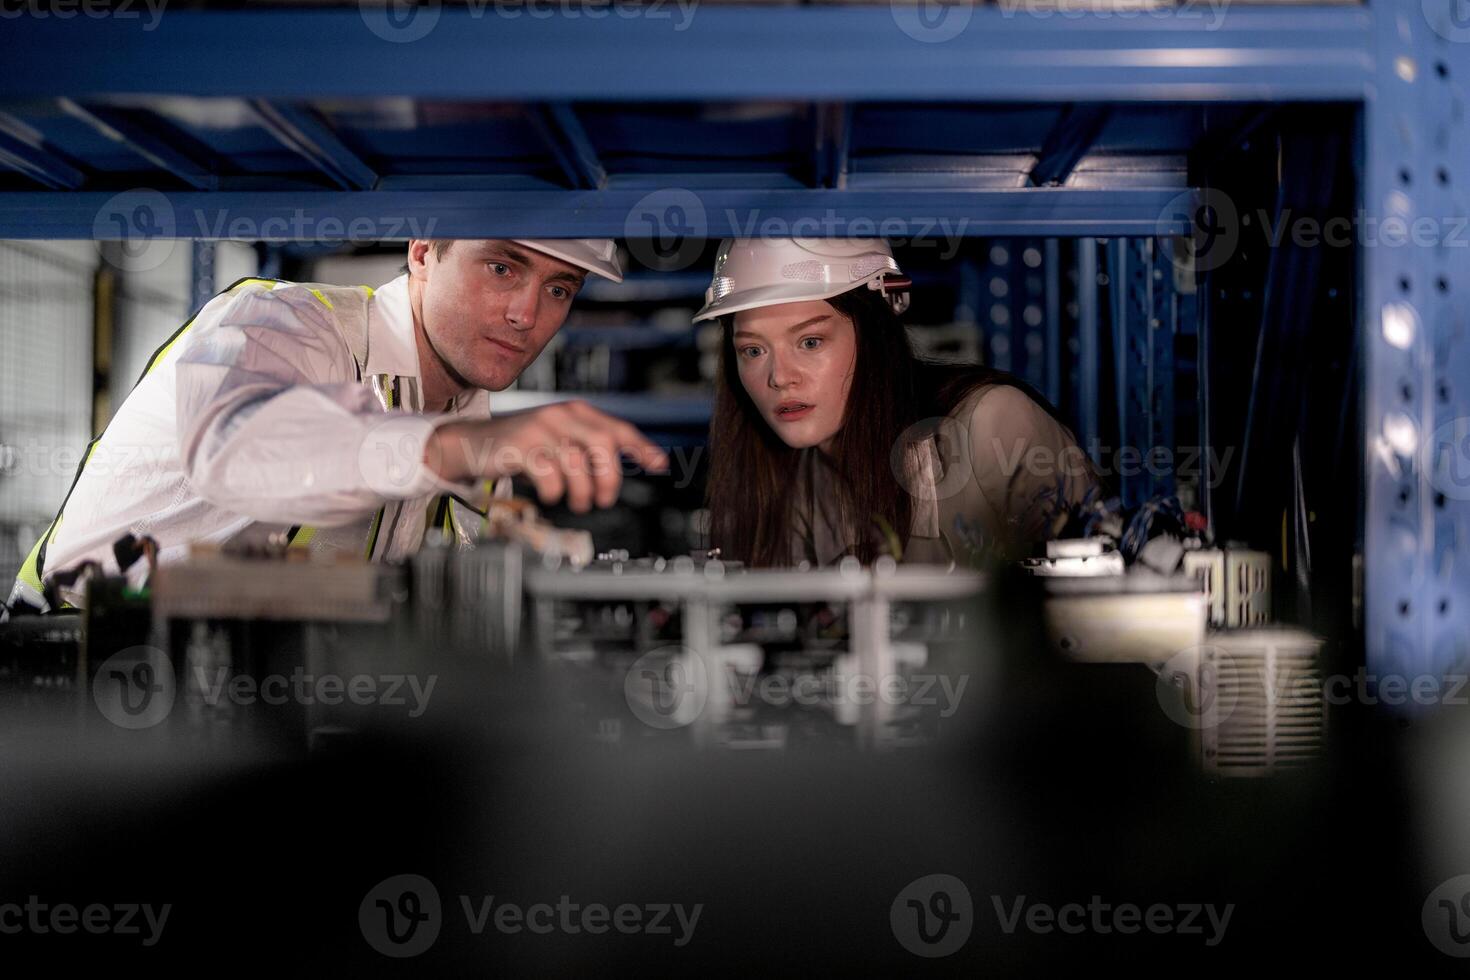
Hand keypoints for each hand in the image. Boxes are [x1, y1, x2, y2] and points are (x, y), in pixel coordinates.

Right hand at [423, 401, 668, 512]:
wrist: (472, 443)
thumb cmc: (520, 446)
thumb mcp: (558, 440)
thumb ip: (586, 449)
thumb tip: (618, 470)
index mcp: (576, 412)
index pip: (617, 428)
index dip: (641, 447)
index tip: (658, 464)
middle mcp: (561, 415)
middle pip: (603, 444)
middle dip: (609, 477)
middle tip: (604, 499)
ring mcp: (540, 429)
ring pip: (577, 463)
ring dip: (582, 491)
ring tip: (578, 503)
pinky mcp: (520, 446)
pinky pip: (548, 473)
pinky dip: (554, 491)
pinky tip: (550, 495)